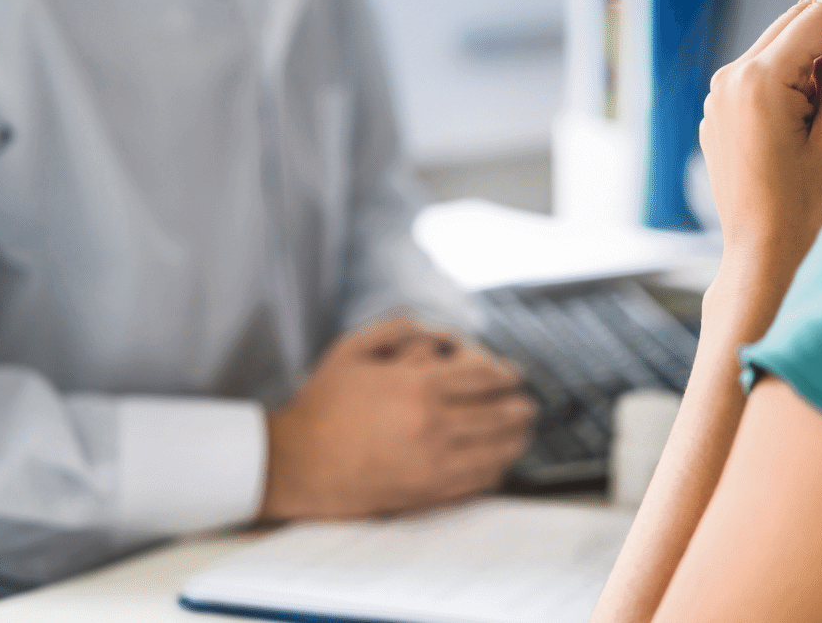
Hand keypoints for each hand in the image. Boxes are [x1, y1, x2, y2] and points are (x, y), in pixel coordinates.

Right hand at [259, 314, 536, 520]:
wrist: (294, 463)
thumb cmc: (322, 403)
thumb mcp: (354, 347)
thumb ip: (403, 327)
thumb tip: (446, 333)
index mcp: (419, 386)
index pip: (486, 378)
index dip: (508, 376)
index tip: (515, 376)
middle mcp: (432, 425)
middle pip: (500, 415)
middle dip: (520, 408)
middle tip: (527, 405)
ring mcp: (432, 463)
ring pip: (497, 451)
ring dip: (516, 439)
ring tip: (522, 432)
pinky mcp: (426, 493)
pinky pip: (477, 483)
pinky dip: (495, 470)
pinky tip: (497, 461)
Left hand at [701, 0, 821, 304]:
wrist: (766, 263)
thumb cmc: (812, 212)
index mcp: (761, 82)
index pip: (819, 16)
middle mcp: (731, 81)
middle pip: (794, 23)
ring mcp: (722, 100)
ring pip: (781, 49)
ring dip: (814, 28)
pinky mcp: (723, 118)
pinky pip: (767, 76)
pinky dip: (794, 62)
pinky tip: (817, 46)